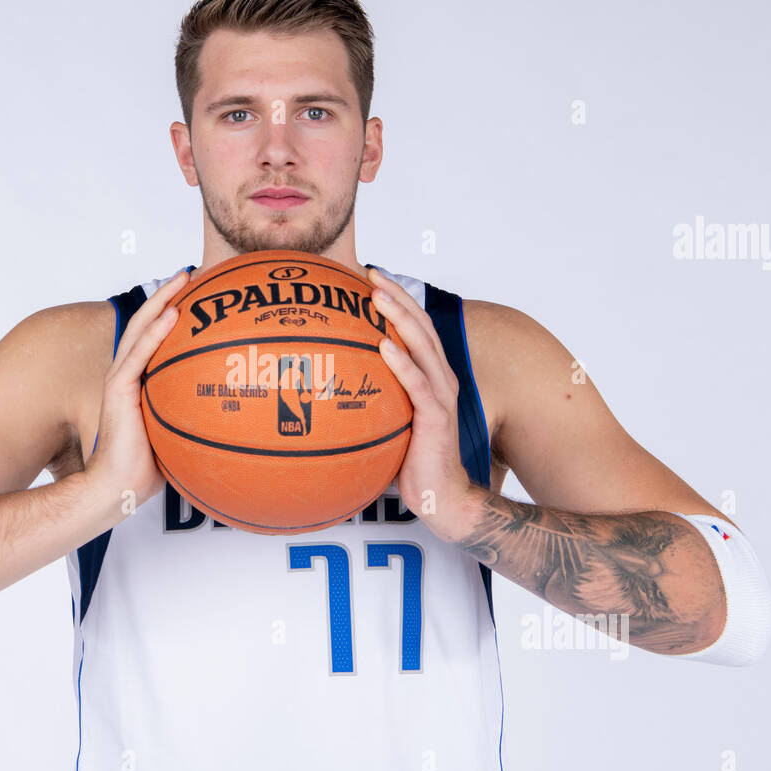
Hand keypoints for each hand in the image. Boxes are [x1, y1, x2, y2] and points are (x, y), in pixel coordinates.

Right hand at [86, 268, 189, 513]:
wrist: (119, 486)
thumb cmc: (150, 468)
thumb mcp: (182, 434)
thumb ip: (200, 417)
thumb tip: (241, 417)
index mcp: (143, 380)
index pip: (160, 338)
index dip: (178, 312)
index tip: (204, 295)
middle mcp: (130, 373)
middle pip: (150, 322)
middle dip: (172, 294)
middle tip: (195, 272)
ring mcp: (121, 378)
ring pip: (142, 328)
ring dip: (163, 300)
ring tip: (183, 278)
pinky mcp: (118, 389)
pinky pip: (139, 354)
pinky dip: (155, 331)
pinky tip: (172, 313)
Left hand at [367, 268, 476, 536]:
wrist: (442, 497)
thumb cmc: (413, 463)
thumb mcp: (389, 424)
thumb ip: (371, 402)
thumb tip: (328, 391)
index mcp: (431, 377)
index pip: (415, 328)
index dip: (397, 299)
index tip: (369, 277)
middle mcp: (440, 379)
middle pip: (420, 326)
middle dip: (396, 296)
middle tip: (370, 273)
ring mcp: (441, 396)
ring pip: (422, 346)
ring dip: (400, 318)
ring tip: (378, 296)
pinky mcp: (437, 417)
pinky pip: (418, 384)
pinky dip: (402, 362)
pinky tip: (384, 345)